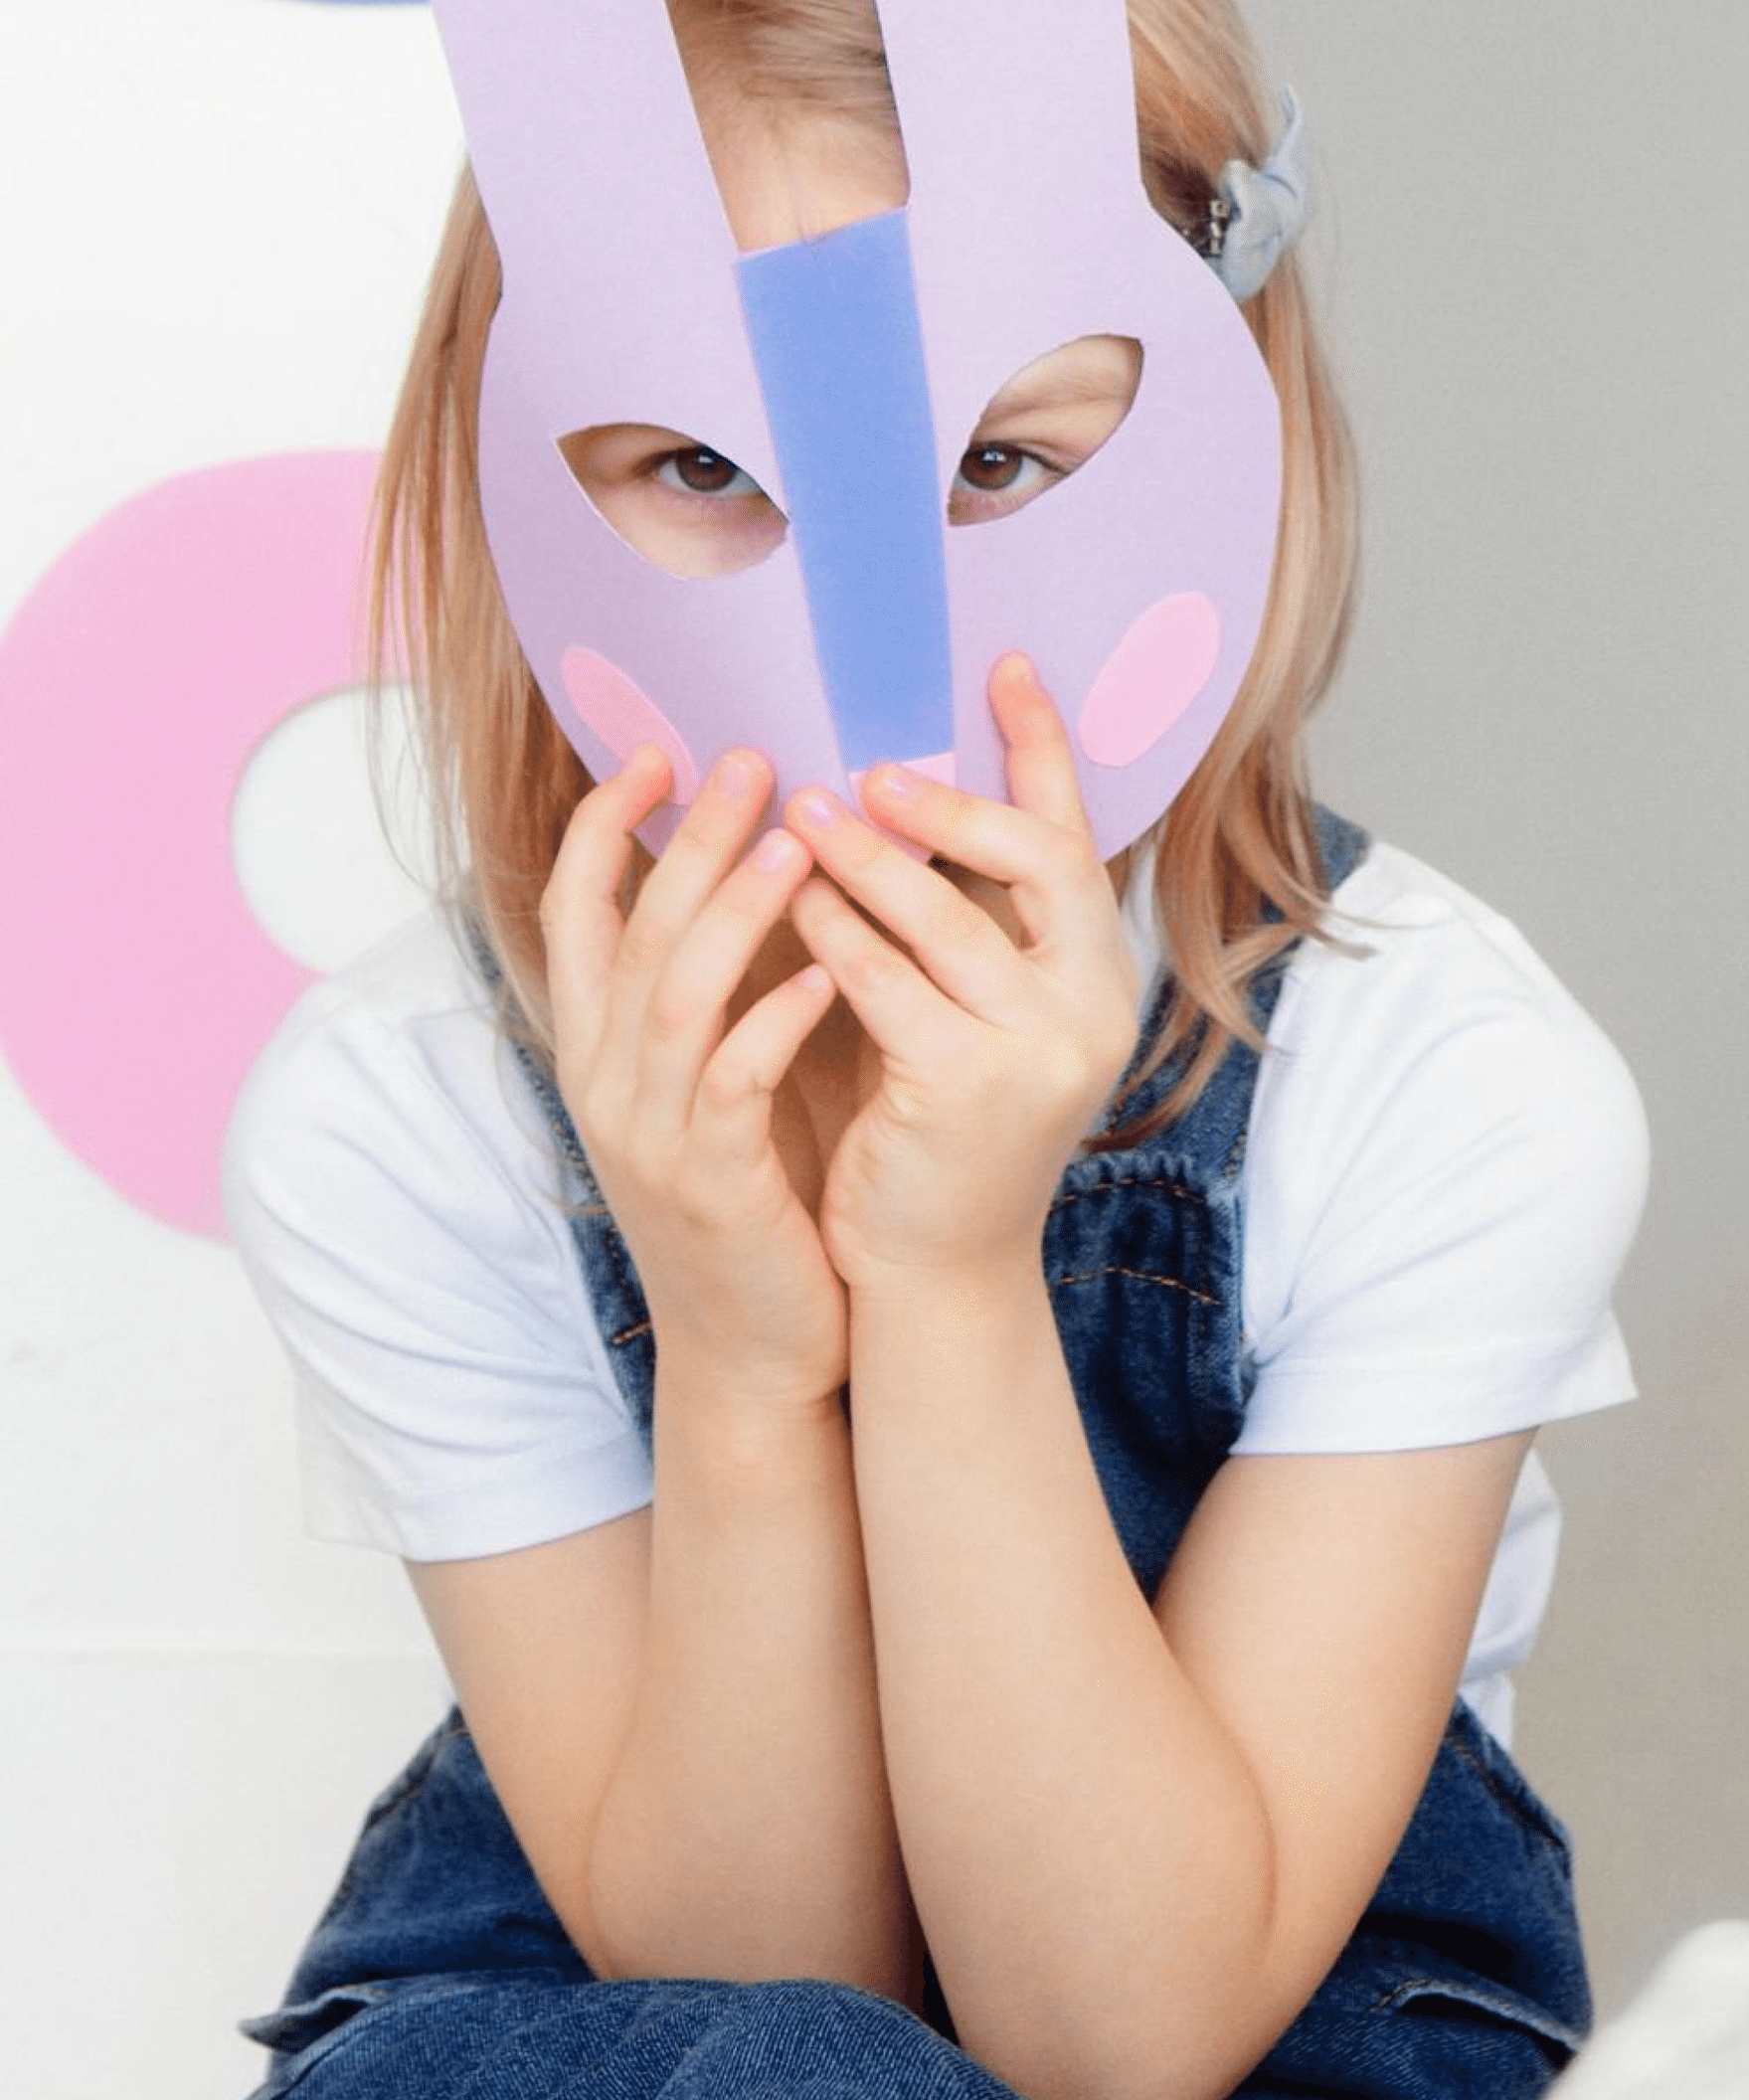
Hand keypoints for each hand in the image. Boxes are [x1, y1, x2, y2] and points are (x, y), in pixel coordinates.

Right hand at [537, 742, 846, 1407]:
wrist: (755, 1348)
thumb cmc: (757, 1194)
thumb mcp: (717, 1079)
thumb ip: (718, 985)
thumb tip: (760, 860)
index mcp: (597, 1049)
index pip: (572, 915)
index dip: (601, 830)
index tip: (651, 751)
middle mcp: (605, 1084)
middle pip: (630, 935)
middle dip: (682, 840)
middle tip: (744, 758)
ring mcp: (649, 1137)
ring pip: (675, 998)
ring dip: (733, 913)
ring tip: (795, 841)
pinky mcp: (710, 1184)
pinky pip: (734, 1085)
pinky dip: (774, 1023)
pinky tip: (825, 975)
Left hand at [785, 659, 1146, 1304]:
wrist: (937, 1274)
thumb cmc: (937, 1133)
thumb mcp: (973, 1017)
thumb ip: (963, 925)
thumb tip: (902, 798)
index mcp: (1098, 978)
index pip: (1078, 838)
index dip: (1046, 749)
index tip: (1009, 665)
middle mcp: (1093, 1006)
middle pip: (1042, 860)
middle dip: (954, 804)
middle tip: (874, 764)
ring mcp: (1041, 1050)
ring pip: (950, 919)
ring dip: (871, 857)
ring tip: (803, 811)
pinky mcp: (970, 1088)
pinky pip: (890, 986)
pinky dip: (837, 938)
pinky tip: (793, 905)